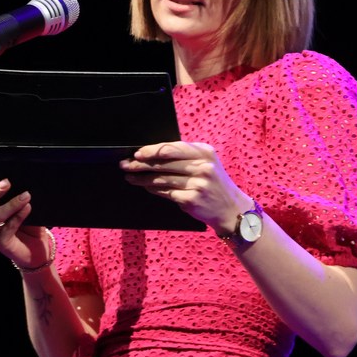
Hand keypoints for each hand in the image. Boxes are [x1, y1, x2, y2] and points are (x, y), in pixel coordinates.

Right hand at [0, 163, 49, 267]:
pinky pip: (6, 230)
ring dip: (11, 205)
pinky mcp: (0, 246)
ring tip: (26, 196)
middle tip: (7, 182)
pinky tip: (27, 209)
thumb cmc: (28, 225)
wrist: (37, 251)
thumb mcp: (23, 205)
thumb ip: (18, 193)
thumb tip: (22, 173)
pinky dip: (17, 218)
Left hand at [120, 141, 246, 231]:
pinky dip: (154, 190)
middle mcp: (203, 167)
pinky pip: (166, 193)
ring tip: (130, 178)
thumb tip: (152, 155)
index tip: (137, 153)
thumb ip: (185, 157)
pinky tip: (146, 188)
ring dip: (143, 179)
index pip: (173, 148)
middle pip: (164, 163)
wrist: (231, 209)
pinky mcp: (191, 200)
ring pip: (162, 179)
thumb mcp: (207, 163)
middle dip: (141, 164)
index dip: (152, 150)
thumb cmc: (213, 184)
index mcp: (205, 152)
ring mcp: (197, 184)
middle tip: (126, 165)